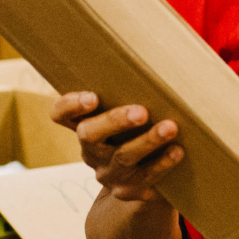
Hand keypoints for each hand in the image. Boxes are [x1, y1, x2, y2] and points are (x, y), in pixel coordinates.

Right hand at [51, 91, 183, 203]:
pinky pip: (146, 178)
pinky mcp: (130, 190)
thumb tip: (161, 48)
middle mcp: (92, 151)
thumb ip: (130, 90)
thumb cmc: (137, 130)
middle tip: (141, 111)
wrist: (144, 179)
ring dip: (148, 141)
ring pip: (124, 157)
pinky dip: (163, 163)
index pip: (61, 114)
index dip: (70, 105)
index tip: (92, 96)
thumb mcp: (126, 113)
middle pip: (89, 135)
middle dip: (115, 121)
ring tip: (170, 127)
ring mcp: (109, 173)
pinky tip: (177, 151)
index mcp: (85, 126)